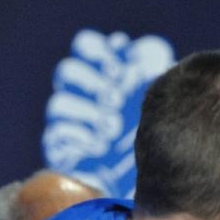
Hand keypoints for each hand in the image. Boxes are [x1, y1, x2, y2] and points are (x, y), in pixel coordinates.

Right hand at [42, 29, 174, 196]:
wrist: (158, 173)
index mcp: (105, 71)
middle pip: (68, 72)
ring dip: (86, 112)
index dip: (96, 50)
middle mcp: (83, 93)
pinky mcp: (65, 148)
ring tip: (112, 126)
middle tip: (116, 97)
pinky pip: (56, 137)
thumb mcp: (163, 92)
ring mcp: (72, 120)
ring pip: (60, 104)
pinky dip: (78, 139)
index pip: (86, 46)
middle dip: (90, 81)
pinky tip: (100, 145)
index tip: (119, 65)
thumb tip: (139, 48)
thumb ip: (152, 65)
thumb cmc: (161, 125)